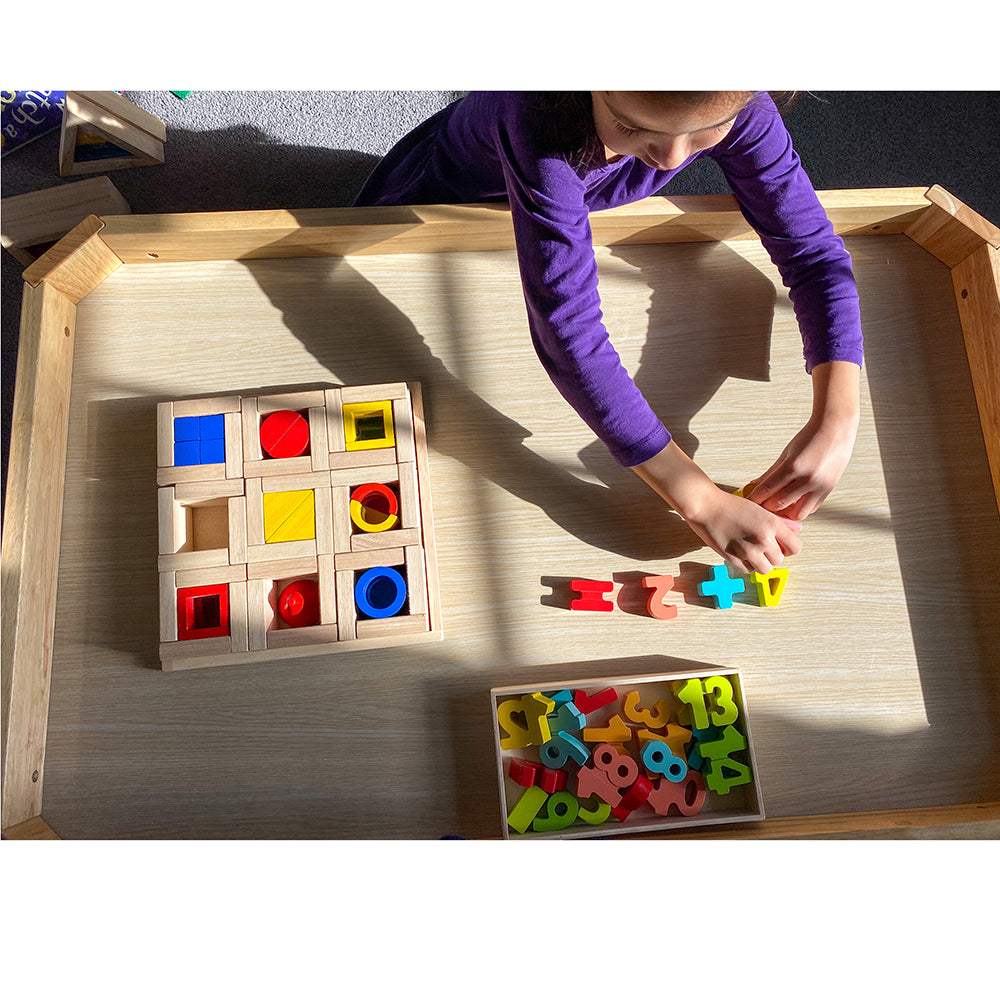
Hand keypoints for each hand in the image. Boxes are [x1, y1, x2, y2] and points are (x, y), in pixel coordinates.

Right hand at [632, 440, 801, 574]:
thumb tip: (798, 530)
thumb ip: (781, 521)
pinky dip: (747, 565)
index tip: (781, 544)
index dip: (789, 548)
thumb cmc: (730, 505)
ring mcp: (748, 550)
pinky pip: (748, 570)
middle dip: (772, 555)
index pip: (795, 548)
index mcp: (772, 524)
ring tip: (752, 552)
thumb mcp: (760, 508)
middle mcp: (763, 539)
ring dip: (761, 563)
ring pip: (765, 569)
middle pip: (779, 560)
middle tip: (761, 545)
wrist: (706, 506)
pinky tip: (741, 553)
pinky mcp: (733, 559)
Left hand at [747, 360, 860, 519]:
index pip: (766, 491)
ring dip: (786, 512)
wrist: (836, 429)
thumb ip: (769, 473)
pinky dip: (800, 508)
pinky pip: (812, 508)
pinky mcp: (829, 489)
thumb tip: (753, 486)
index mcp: (792, 467)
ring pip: (797, 514)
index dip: (754, 499)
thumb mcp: (786, 454)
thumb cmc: (809, 438)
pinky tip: (794, 502)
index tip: (748, 501)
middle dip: (766, 506)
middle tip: (761, 503)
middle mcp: (807, 479)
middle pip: (779, 505)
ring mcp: (820, 486)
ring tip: (778, 505)